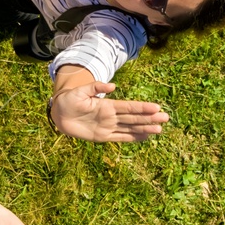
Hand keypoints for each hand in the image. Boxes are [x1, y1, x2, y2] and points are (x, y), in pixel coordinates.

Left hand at [50, 82, 168, 142]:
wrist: (59, 114)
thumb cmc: (69, 99)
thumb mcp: (81, 91)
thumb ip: (95, 88)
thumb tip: (113, 86)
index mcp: (107, 105)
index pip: (128, 107)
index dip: (142, 108)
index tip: (156, 107)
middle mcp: (111, 116)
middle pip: (133, 118)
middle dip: (149, 118)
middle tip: (165, 118)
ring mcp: (108, 127)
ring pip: (130, 128)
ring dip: (144, 129)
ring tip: (159, 129)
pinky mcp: (102, 137)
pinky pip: (120, 138)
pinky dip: (132, 138)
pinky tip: (144, 137)